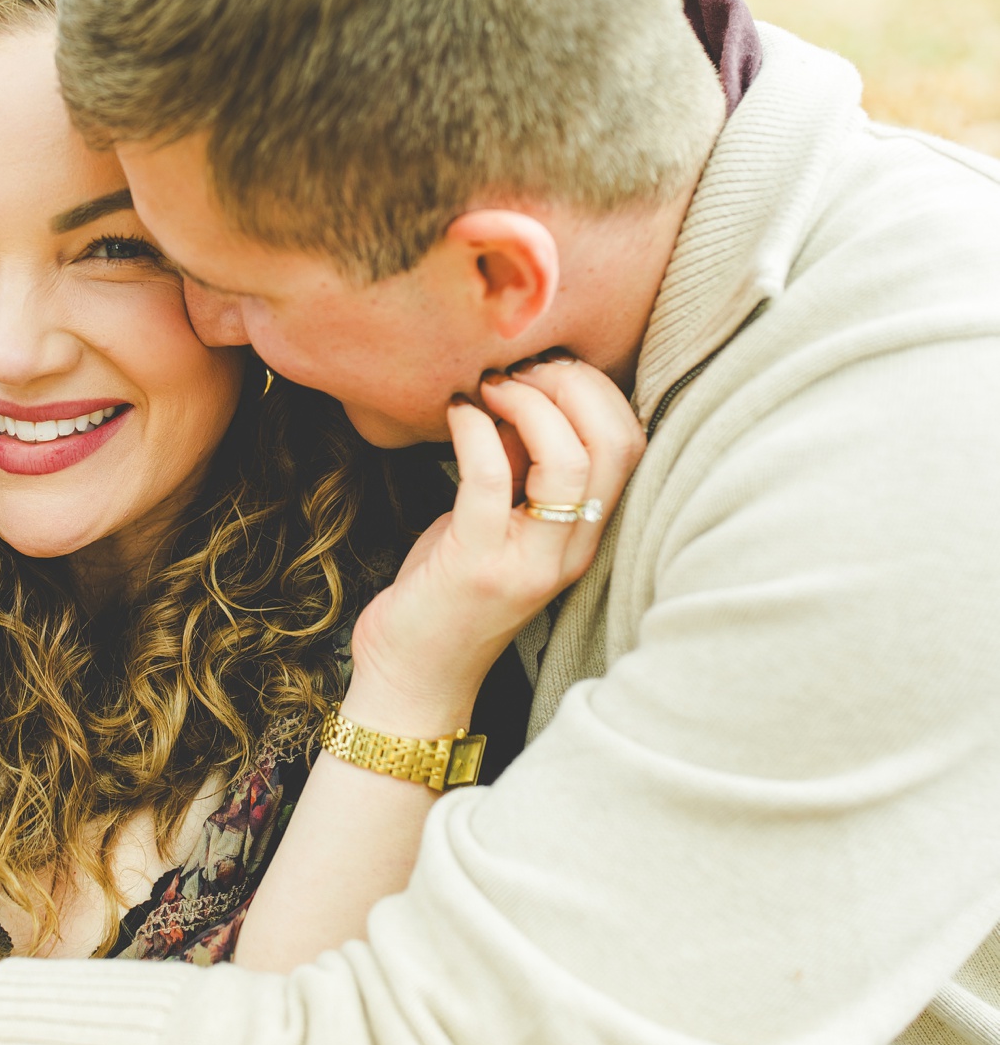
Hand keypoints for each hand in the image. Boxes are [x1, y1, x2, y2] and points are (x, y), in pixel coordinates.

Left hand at [349, 359, 642, 730]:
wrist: (413, 674)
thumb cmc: (450, 589)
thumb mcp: (498, 519)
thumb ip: (520, 465)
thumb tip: (521, 392)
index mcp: (587, 535)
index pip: (631, 442)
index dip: (595, 390)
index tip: (544, 369)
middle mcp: (571, 550)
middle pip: (613, 444)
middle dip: (570, 385)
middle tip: (518, 370)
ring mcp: (528, 561)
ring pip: (566, 460)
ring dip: (528, 403)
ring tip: (489, 387)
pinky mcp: (477, 565)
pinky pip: (490, 478)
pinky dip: (474, 430)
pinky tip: (456, 414)